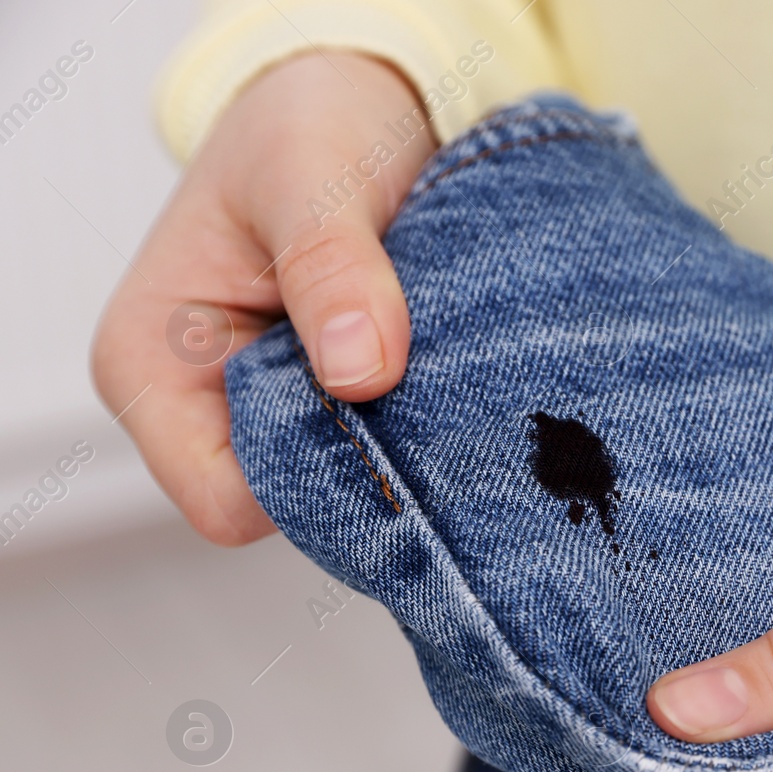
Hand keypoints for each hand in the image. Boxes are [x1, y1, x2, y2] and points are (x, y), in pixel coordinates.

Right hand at [93, 52, 437, 543]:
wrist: (355, 101)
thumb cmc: (308, 124)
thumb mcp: (311, 174)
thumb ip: (331, 268)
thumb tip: (360, 372)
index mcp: (152, 366)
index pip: (227, 501)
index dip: (316, 480)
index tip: (390, 415)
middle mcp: (203, 406)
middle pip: (298, 503)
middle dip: (371, 462)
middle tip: (440, 391)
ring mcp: (269, 409)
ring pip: (350, 482)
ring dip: (406, 438)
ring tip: (445, 366)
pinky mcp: (330, 403)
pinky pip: (385, 449)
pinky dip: (424, 420)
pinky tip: (453, 374)